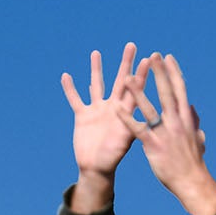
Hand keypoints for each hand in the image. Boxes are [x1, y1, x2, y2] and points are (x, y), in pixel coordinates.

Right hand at [60, 44, 144, 208]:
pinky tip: (66, 76)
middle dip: (125, 63)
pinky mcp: (82, 116)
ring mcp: (97, 110)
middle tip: (131, 45)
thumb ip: (132, 126)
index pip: (135, 89)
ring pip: (96, 85)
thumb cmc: (113, 158)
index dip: (142, 74)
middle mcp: (112, 107)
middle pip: (120, 80)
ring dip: (96, 69)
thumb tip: (143, 115)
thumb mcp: (126, 141)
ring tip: (96, 52)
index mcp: (125, 112)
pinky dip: (70, 89)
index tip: (149, 58)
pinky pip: (75, 99)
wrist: (96, 169)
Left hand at [116, 52, 215, 214]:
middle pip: (167, 91)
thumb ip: (194, 122)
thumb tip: (193, 110)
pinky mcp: (153, 145)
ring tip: (126, 76)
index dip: (174, 72)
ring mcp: (165, 132)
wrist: (192, 181)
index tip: (168, 58)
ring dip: (137, 91)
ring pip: (149, 107)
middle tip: (152, 54)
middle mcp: (176, 121)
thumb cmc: (193, 163)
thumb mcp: (197, 139)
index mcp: (186, 118)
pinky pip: (137, 129)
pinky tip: (116, 109)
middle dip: (159, 72)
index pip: (180, 90)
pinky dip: (126, 118)